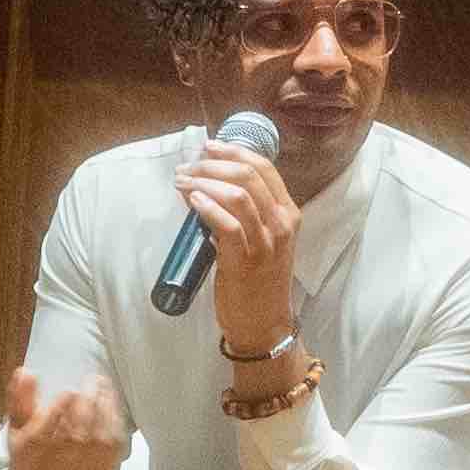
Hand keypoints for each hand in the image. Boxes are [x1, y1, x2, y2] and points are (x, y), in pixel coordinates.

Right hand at [1, 367, 127, 469]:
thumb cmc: (31, 451)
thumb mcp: (17, 427)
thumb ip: (20, 398)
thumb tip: (25, 372)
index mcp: (33, 448)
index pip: (49, 425)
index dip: (61, 405)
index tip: (68, 390)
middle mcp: (60, 458)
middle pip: (78, 426)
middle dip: (87, 400)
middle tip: (92, 380)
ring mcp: (85, 464)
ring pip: (100, 431)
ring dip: (104, 405)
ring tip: (103, 387)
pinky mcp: (104, 465)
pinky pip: (114, 439)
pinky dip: (115, 419)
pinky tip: (111, 404)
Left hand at [179, 137, 302, 352]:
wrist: (264, 322)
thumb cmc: (256, 279)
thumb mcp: (256, 238)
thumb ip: (237, 212)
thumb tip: (202, 186)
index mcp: (287, 212)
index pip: (264, 168)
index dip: (233, 152)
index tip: (207, 147)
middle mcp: (282, 223)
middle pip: (249, 175)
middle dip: (212, 164)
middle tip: (186, 166)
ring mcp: (266, 241)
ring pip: (239, 195)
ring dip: (205, 182)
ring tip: (181, 181)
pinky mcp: (246, 259)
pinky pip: (228, 225)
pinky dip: (208, 207)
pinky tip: (193, 200)